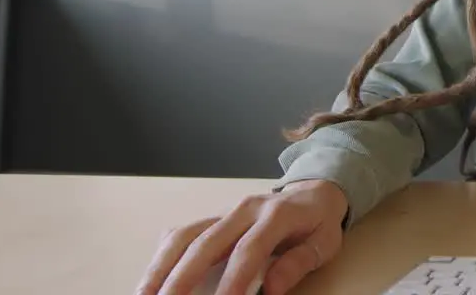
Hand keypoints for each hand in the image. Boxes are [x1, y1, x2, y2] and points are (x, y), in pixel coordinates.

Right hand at [136, 179, 348, 294]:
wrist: (314, 191)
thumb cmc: (319, 222)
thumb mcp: (324, 242)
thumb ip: (298, 263)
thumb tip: (272, 289)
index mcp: (277, 214)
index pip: (249, 249)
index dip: (233, 280)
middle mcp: (244, 209)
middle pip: (205, 242)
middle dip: (182, 278)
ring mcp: (225, 212)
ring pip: (184, 236)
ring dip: (161, 267)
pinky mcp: (212, 218)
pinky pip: (181, 233)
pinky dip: (162, 256)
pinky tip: (151, 280)